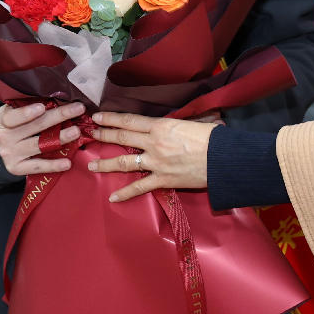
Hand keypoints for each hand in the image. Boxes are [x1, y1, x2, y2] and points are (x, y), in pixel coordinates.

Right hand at [0, 101, 87, 177]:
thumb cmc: (10, 126)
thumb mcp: (11, 114)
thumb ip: (26, 107)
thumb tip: (56, 97)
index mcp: (4, 120)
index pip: (13, 117)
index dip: (27, 113)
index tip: (42, 107)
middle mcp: (6, 138)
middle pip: (35, 127)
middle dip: (58, 116)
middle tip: (77, 109)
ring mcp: (12, 154)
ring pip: (39, 145)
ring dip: (60, 138)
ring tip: (76, 132)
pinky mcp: (18, 168)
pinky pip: (37, 166)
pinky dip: (53, 165)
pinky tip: (67, 163)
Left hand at [89, 112, 218, 201]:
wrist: (223, 159)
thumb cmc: (212, 138)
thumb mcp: (192, 123)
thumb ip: (177, 124)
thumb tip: (173, 122)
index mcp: (161, 126)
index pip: (130, 120)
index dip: (111, 118)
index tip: (97, 116)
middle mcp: (154, 143)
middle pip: (123, 138)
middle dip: (104, 136)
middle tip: (90, 135)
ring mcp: (156, 163)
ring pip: (125, 163)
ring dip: (106, 163)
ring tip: (91, 165)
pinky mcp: (163, 180)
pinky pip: (140, 187)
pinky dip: (125, 193)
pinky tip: (112, 197)